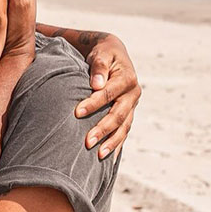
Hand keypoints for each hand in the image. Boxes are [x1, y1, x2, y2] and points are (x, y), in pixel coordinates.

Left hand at [75, 34, 141, 158]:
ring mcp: (132, 105)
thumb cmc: (103, 54)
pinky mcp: (128, 113)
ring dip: (111, 142)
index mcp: (127, 78)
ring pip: (124, 127)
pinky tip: (109, 157)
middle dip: (103, 129)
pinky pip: (124, 131)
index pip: (109, 94)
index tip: (76, 113)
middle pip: (118, 115)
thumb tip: (96, 85)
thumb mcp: (101, 54)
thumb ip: (99, 67)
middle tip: (87, 142)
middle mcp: (133, 94)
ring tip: (98, 155)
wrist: (114, 54)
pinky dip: (117, 143)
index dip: (93, 104)